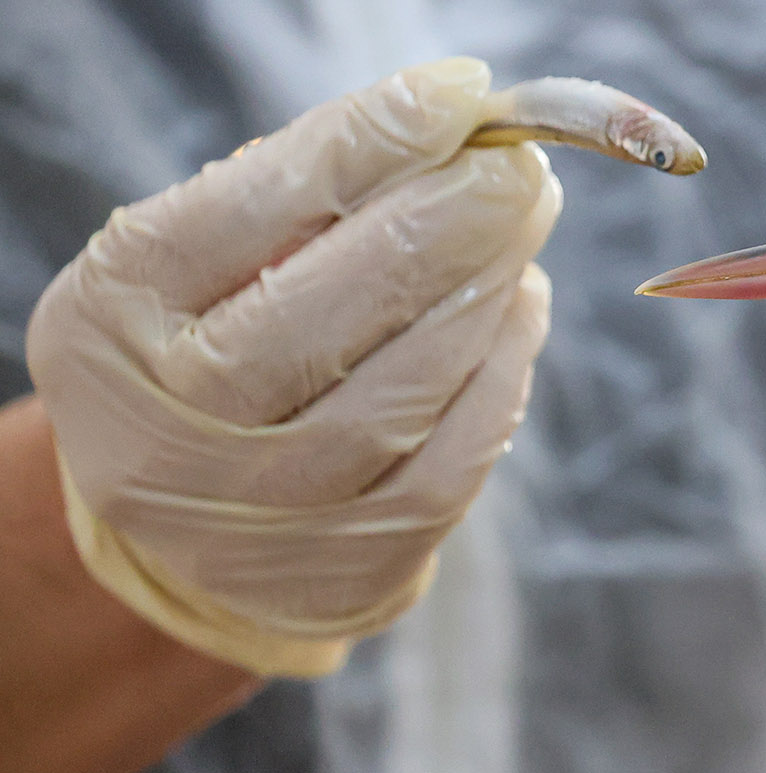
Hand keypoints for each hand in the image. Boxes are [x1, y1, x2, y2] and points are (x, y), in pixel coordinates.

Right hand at [25, 58, 557, 675]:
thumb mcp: (196, 271)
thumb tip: (444, 129)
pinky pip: (456, 459)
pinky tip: (520, 308)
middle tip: (516, 165)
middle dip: (450, 218)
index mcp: (116, 317)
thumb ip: (294, 200)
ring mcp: (265, 507)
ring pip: (410, 385)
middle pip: (336, 304)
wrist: (185, 534)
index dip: (365, 142)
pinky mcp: (352, 561)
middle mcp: (175, 424)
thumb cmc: (205, 354)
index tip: (454, 94)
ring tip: (525, 223)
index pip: (247, 209)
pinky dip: (504, 371)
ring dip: (489, 289)